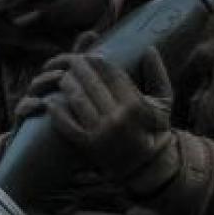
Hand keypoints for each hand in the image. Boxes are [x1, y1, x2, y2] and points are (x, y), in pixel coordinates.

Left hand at [16, 42, 173, 181]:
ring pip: (77, 99)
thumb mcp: (164, 102)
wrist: (145, 165)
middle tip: (71, 60)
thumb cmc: (154, 129)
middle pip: (91, 83)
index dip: (98, 61)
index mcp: (134, 104)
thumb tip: (149, 49)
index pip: (111, 74)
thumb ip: (158, 75)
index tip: (90, 54)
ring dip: (66, 83)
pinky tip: (49, 101)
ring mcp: (100, 132)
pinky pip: (66, 124)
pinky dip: (56, 111)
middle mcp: (116, 117)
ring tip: (62, 76)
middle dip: (78, 67)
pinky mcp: (87, 145)